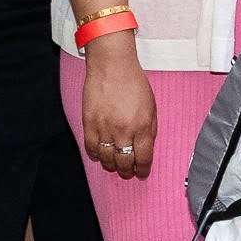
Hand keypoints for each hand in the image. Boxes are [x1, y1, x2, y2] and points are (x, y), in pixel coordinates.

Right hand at [81, 48, 157, 180]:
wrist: (112, 67)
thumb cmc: (134, 83)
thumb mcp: (151, 107)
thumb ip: (149, 129)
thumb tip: (145, 149)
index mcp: (142, 126)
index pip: (143, 158)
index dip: (143, 170)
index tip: (142, 174)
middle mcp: (123, 130)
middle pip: (124, 162)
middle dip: (127, 172)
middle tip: (128, 173)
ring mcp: (104, 128)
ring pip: (106, 159)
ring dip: (111, 166)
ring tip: (114, 166)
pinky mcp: (89, 123)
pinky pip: (91, 148)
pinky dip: (95, 156)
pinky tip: (100, 156)